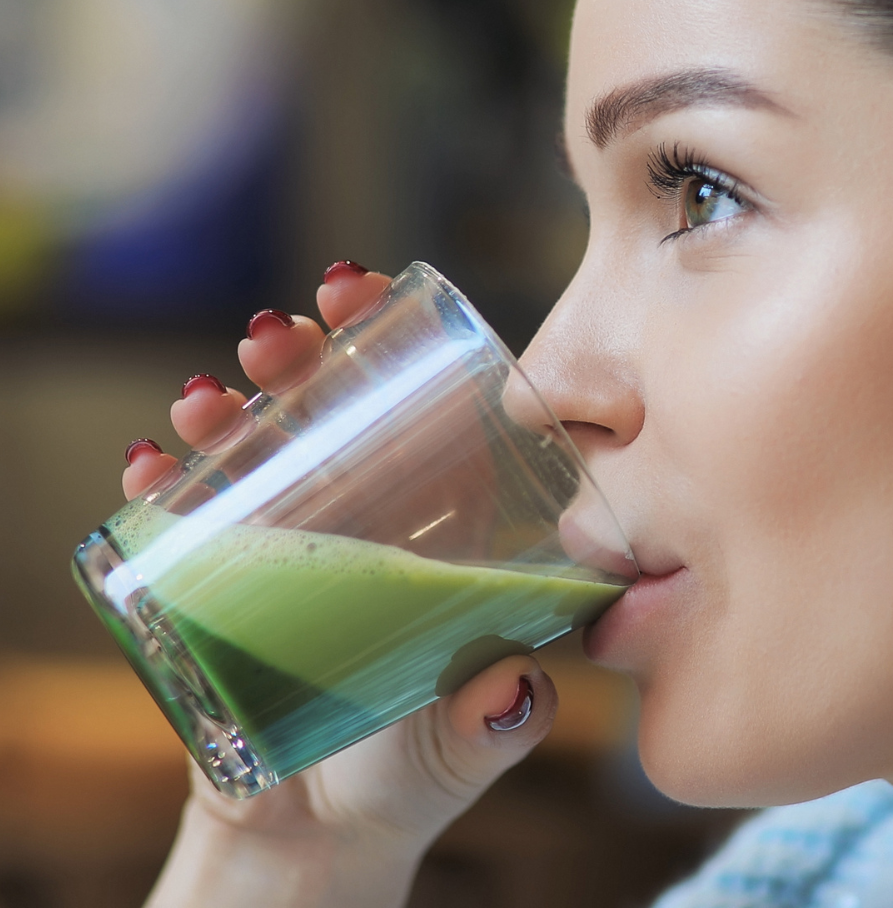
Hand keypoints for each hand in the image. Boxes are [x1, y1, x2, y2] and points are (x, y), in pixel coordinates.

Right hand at [124, 263, 557, 907]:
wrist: (320, 832)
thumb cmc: (410, 770)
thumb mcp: (463, 744)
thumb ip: (496, 723)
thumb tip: (510, 691)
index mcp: (427, 524)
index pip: (413, 409)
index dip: (387, 342)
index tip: (358, 292)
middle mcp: (355, 517)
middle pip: (323, 411)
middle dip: (294, 357)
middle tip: (276, 338)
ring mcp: (281, 544)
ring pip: (250, 450)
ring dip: (223, 409)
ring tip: (203, 402)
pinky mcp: (219, 586)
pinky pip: (186, 522)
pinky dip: (165, 486)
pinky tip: (152, 467)